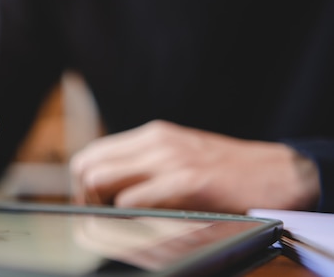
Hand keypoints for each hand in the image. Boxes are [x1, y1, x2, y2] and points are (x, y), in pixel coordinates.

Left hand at [70, 120, 319, 213]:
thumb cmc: (228, 172)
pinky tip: (141, 226)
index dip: (83, 184)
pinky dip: (126, 217)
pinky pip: (133, 200)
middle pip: (86, 165)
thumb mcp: (181, 156)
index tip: (92, 207)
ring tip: (117, 224)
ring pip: (99, 179)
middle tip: (100, 219)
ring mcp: (169, 160)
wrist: (279, 173)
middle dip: (84, 197)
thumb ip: (148, 165)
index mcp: (151, 136)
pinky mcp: (187, 181)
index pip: (92, 153)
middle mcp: (155, 142)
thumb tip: (111, 189)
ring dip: (100, 207)